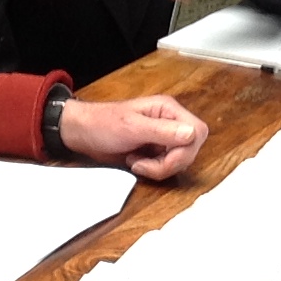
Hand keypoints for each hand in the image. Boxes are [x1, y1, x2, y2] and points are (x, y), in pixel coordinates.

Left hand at [58, 94, 207, 180]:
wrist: (83, 133)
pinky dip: (154, 171)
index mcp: (168, 110)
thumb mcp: (132, 127)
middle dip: (168, 164)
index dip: (184, 151)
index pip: (197, 132)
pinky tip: (137, 163)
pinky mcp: (156, 151)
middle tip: (143, 164)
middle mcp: (170, 123)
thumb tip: (192, 134)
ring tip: (136, 161)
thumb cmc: (102, 123)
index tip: (162, 157)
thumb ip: (163, 131)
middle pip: (190, 150)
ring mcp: (164, 138)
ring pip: (180, 161)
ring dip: (159, 168)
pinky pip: (168, 167)